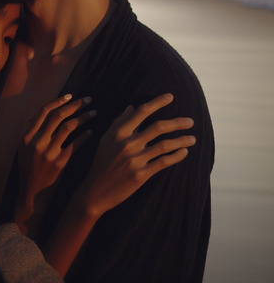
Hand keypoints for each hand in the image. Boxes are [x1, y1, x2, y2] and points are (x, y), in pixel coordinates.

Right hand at [16, 94, 94, 235]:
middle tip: (88, 99)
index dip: (58, 101)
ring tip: (94, 113)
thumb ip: (31, 130)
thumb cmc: (29, 169)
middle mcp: (37, 142)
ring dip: (83, 117)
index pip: (43, 111)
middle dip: (75, 105)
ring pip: (69, 127)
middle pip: (59, 116)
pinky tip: (91, 132)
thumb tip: (39, 113)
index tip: (71, 95)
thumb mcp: (24, 149)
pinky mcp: (60, 163)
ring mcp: (48, 153)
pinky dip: (84, 136)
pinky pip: (75, 144)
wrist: (32, 194)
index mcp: (27, 136)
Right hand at [75, 93, 194, 218]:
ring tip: (192, 138)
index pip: (141, 112)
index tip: (170, 97)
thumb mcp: (105, 140)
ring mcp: (135, 160)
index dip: (157, 102)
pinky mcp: (141, 175)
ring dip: (181, 140)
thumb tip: (130, 108)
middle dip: (177, 122)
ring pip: (164, 145)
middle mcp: (128, 144)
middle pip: (158, 127)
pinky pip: (163, 162)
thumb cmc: (101, 163)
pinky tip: (184, 152)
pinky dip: (176, 156)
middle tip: (190, 121)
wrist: (95, 190)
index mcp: (118, 133)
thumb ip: (118, 123)